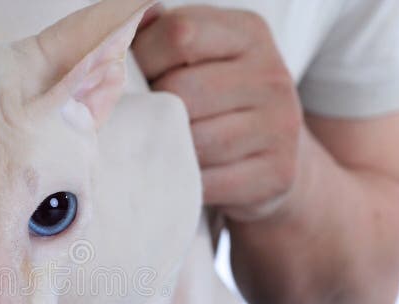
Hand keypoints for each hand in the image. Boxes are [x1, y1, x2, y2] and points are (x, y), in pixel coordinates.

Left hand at [132, 6, 303, 221]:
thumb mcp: (196, 55)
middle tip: (145, 121)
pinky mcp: (277, 173)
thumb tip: (120, 25)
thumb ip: (157, 34)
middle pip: (180, 91)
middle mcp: (271, 76)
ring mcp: (279, 127)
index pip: (179, 34)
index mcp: (248, 33)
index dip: (143, 58)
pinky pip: (208, 181)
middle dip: (150, 110)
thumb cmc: (214, 100)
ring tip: (162, 147)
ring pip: (193, 141)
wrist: (271, 156)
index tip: (135, 78)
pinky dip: (184, 182)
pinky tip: (182, 174)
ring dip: (165, 149)